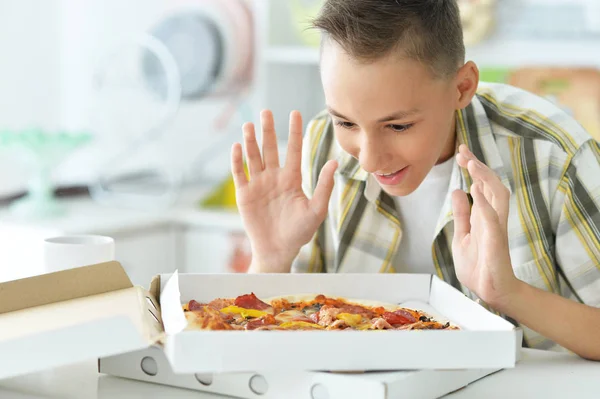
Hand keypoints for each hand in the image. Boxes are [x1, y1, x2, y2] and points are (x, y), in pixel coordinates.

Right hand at [231, 110, 337, 271]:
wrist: (278, 250)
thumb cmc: (299, 233)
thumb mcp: (316, 210)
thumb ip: (324, 186)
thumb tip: (334, 162)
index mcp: (291, 179)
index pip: (292, 150)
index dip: (293, 132)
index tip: (295, 113)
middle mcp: (274, 177)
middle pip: (269, 148)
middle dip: (268, 130)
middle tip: (266, 112)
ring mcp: (258, 185)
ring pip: (253, 157)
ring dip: (251, 141)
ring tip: (249, 124)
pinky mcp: (244, 195)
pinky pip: (240, 174)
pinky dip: (237, 160)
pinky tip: (237, 146)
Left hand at [451, 144, 520, 309]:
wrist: (488, 290)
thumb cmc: (478, 265)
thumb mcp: (462, 235)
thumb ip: (462, 214)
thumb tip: (458, 191)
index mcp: (483, 215)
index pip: (481, 185)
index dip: (472, 168)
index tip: (460, 154)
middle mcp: (492, 217)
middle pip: (490, 184)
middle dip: (477, 166)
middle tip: (463, 151)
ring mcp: (496, 227)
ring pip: (497, 195)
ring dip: (484, 178)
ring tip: (471, 164)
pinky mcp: (496, 240)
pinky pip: (493, 218)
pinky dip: (484, 203)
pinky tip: (474, 189)